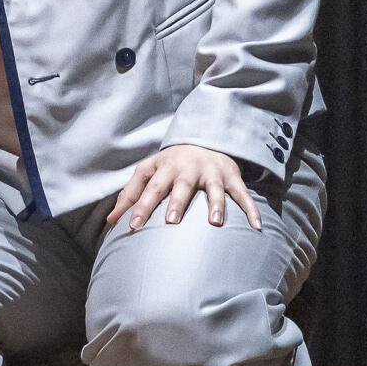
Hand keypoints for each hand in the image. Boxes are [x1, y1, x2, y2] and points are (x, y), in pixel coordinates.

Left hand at [105, 144, 261, 231]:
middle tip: (171, 221)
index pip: (150, 187)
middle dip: (177, 202)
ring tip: (214, 222)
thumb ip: (130, 195)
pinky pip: (243, 193)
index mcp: (165, 168)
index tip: (132, 226)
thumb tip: (110, 222)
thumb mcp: (148, 172)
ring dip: (215, 204)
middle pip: (182, 185)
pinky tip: (256, 227)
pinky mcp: (231, 176)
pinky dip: (251, 209)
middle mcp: (188, 168)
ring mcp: (212, 171)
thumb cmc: (171, 164)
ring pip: (214, 188)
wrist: (204, 139)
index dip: (141, 206)